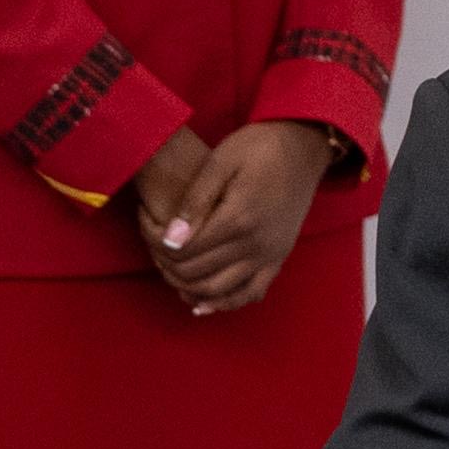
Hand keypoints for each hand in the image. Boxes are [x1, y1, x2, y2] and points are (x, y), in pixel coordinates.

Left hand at [147, 119, 334, 313]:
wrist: (303, 146)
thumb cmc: (257, 147)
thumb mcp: (220, 162)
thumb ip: (194, 202)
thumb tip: (170, 241)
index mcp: (239, 218)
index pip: (184, 250)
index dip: (154, 241)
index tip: (145, 220)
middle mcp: (257, 244)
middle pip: (196, 273)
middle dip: (166, 263)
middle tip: (153, 243)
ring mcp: (271, 254)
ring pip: (219, 291)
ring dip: (188, 287)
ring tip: (171, 267)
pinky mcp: (279, 257)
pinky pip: (252, 293)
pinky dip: (225, 302)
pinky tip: (203, 301)